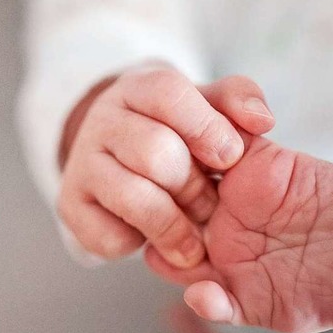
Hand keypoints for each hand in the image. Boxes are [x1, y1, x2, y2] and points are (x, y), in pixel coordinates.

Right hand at [57, 64, 273, 267]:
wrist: (121, 152)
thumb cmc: (176, 130)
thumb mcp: (206, 106)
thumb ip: (237, 102)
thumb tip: (262, 120)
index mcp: (138, 88)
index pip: (168, 94)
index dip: (206, 127)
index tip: (230, 157)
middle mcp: (102, 122)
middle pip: (154, 151)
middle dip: (194, 186)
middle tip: (212, 204)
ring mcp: (80, 165)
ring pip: (131, 196)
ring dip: (174, 224)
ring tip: (195, 238)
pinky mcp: (70, 207)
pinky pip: (109, 237)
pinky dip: (141, 244)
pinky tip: (154, 236)